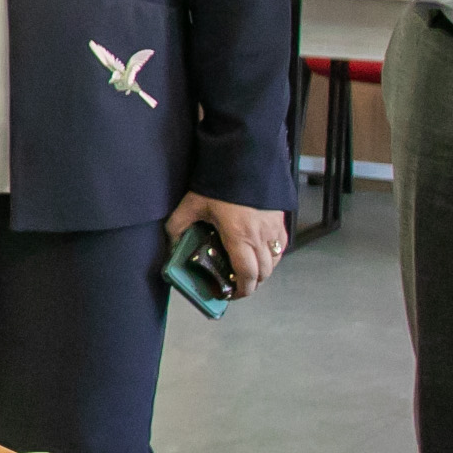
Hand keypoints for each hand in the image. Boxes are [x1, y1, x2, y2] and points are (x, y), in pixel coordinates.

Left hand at [167, 192, 287, 297]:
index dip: (242, 291)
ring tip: (247, 269)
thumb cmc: (219, 183)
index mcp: (240, 237)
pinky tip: (259, 251)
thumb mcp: (192, 204)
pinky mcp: (281, 220)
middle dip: (252, 283)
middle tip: (237, 283)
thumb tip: (172, 242)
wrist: (245, 158)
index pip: (247, 275)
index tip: (232, 294)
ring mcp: (274, 229)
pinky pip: (280, 246)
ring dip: (263, 270)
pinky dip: (272, 255)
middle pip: (264, 273)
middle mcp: (261, 237)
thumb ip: (178, 225)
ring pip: (275, 261)